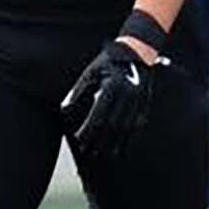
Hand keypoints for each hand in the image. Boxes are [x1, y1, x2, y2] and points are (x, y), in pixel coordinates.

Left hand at [60, 39, 159, 157]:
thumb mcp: (91, 71)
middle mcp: (127, 96)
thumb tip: (64, 110)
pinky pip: (137, 127)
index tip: (79, 140)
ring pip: (126, 130)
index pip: (98, 116)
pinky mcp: (145, 105)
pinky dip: (129, 140)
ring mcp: (138, 102)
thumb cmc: (109, 61)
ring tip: (103, 156)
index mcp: (112, 87)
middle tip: (89, 152)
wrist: (138, 52)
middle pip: (112, 127)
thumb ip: (77, 91)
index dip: (88, 131)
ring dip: (114, 145)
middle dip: (100, 142)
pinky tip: (122, 149)